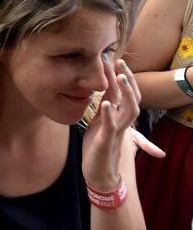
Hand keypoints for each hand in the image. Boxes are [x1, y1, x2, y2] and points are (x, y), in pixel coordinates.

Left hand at [82, 57, 140, 190]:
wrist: (99, 172)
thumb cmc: (99, 145)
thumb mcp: (100, 121)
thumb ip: (105, 106)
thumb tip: (103, 89)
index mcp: (118, 115)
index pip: (123, 92)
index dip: (119, 76)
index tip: (112, 58)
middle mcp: (121, 121)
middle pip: (131, 97)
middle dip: (127, 79)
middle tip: (119, 61)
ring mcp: (117, 130)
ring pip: (130, 110)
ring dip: (125, 93)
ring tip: (119, 77)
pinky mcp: (107, 140)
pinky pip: (111, 126)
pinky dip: (109, 114)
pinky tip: (104, 103)